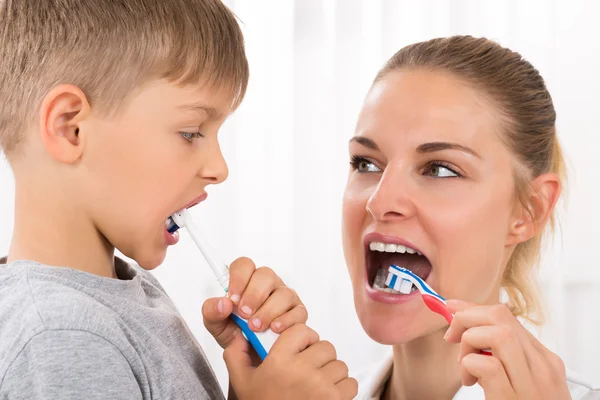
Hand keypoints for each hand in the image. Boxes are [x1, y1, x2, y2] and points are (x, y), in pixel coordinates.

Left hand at [202, 257, 306, 351]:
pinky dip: (285, 320)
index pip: (244, 265)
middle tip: (244, 314)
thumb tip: (223, 303)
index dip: (238, 279)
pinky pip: (297, 311)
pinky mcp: (298, 313)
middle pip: (265, 275)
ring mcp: (285, 297)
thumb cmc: (235, 335)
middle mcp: (268, 285)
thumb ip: (212, 311)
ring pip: (283, 293)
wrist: (251, 359)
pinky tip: (274, 329)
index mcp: (247, 282)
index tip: (232, 299)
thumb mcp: (216, 325)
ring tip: (255, 327)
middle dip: (253, 295)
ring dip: (268, 311)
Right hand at [224, 323, 357, 399]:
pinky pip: (350, 383)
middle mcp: (302, 370)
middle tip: (307, 372)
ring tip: (316, 386)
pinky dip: (342, 389)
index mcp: (279, 361)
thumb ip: (237, 355)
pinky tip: (325, 396)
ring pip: (339, 365)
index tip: (300, 349)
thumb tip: (242, 337)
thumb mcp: (242, 382)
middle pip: (325, 347)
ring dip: (331, 374)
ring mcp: (322, 386)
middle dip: (318, 358)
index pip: (303, 331)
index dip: (304, 339)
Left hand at [444, 300, 569, 399]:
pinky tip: (470, 381)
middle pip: (500, 317)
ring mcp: (530, 384)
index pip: (505, 317)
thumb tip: (462, 322)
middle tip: (452, 336)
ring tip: (466, 365)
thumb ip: (500, 354)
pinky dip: (469, 366)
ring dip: (469, 342)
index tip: (451, 309)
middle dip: (468, 318)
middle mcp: (541, 367)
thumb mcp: (519, 379)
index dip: (472, 309)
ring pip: (496, 334)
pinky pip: (486, 364)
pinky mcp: (512, 398)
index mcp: (544, 360)